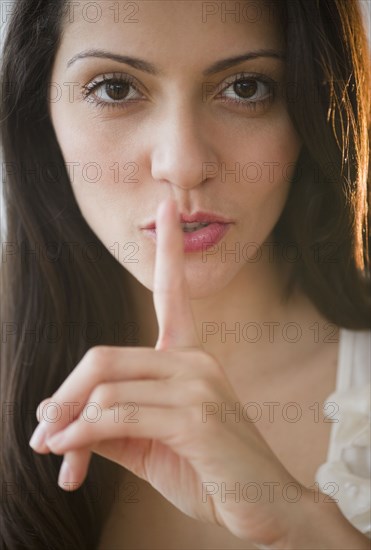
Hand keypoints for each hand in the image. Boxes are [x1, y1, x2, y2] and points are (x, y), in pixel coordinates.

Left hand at [29, 198, 304, 545]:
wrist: (264, 508)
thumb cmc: (208, 470)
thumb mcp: (150, 443)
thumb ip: (111, 424)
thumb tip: (57, 420)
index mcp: (190, 357)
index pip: (174, 293)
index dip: (169, 250)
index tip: (167, 204)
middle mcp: (195, 360)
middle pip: (105, 356)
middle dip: (65, 393)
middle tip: (43, 427)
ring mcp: (198, 385)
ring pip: (106, 386)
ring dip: (67, 424)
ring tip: (52, 452)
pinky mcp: (196, 417)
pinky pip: (117, 415)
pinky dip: (81, 436)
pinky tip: (66, 457)